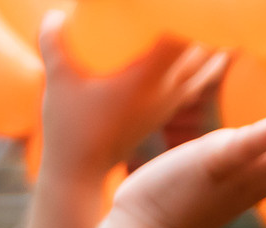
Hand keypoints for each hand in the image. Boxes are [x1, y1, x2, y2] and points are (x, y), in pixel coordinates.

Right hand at [36, 21, 223, 181]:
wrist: (80, 172)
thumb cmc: (68, 128)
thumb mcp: (56, 84)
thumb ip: (53, 45)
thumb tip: (52, 14)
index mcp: (147, 76)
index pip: (186, 33)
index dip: (189, 12)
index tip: (183, 4)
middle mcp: (168, 86)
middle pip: (206, 40)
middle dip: (202, 19)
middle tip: (193, 8)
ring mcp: (172, 99)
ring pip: (209, 59)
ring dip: (210, 37)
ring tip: (204, 19)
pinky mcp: (170, 109)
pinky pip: (202, 78)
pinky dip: (210, 60)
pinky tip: (213, 49)